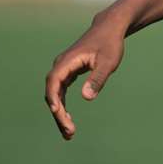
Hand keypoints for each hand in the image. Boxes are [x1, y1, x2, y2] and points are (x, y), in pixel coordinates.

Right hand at [45, 18, 126, 139]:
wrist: (109, 30)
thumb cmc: (110, 45)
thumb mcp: (108, 62)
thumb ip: (97, 79)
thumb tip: (86, 98)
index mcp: (67, 61)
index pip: (54, 82)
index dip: (54, 98)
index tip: (58, 113)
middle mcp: (61, 66)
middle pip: (53, 92)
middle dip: (59, 113)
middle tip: (69, 132)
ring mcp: (64, 70)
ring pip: (56, 95)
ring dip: (60, 113)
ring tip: (69, 134)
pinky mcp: (69, 73)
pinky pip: (61, 93)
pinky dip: (63, 106)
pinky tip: (68, 120)